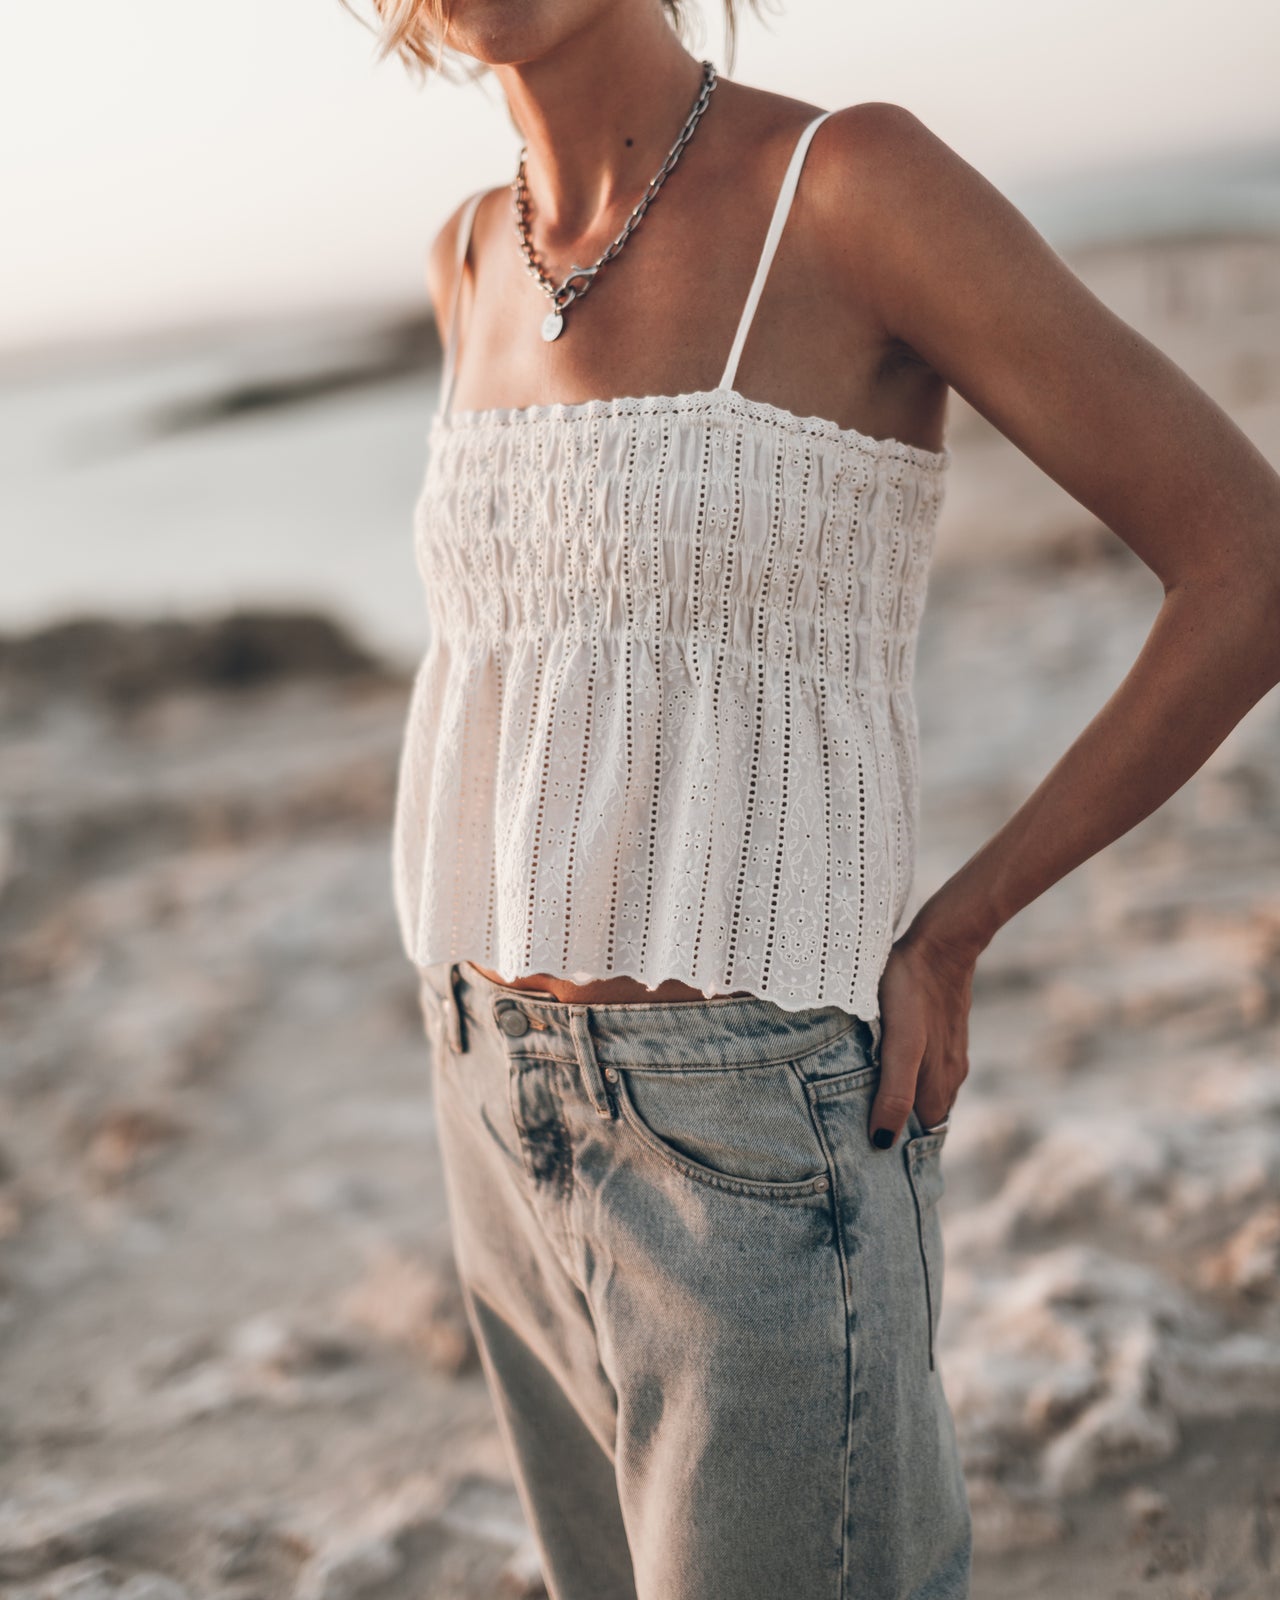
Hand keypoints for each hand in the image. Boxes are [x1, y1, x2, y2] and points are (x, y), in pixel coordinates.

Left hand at [868, 924, 974, 1148]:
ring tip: (864, 1104)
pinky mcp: (941, 1031)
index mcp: (939, 1085)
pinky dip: (904, 1077)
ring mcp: (948, 1052)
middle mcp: (949, 1075)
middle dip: (897, 1128)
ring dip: (900, 1102)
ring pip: (923, 1091)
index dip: (897, 1147)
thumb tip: (883, 1141)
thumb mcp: (901, 1045)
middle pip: (923, 1117)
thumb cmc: (914, 991)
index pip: (920, 1135)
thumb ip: (895, 1092)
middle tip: (856, 1133)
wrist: (942, 942)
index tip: (867, 1153)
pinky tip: (882, 1066)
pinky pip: (923, 1066)